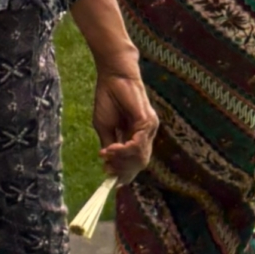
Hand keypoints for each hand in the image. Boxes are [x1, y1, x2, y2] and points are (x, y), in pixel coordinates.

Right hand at [92, 68, 157, 182]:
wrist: (113, 77)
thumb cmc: (108, 99)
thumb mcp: (105, 128)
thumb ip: (110, 146)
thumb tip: (108, 165)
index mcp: (137, 137)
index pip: (135, 163)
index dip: (123, 173)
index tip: (108, 176)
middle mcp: (146, 135)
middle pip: (139, 164)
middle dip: (121, 169)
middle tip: (106, 166)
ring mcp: (149, 129)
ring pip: (140, 157)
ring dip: (121, 160)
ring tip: (107, 154)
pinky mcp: (147, 122)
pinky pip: (138, 144)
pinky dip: (124, 150)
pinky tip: (112, 147)